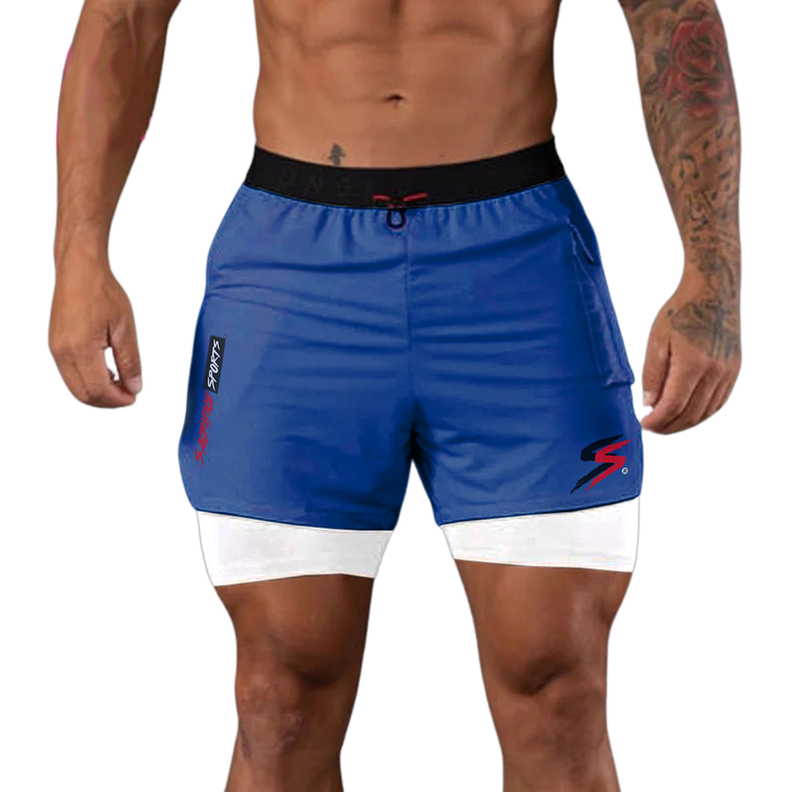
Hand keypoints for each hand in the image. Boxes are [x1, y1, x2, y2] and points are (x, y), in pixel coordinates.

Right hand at [49, 254, 141, 407]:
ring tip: (120, 384)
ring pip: (75, 387)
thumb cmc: (102, 291)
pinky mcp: (55, 345)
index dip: (118, 399)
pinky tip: (107, 373)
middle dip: (108, 401)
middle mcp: (62, 352)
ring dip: (98, 392)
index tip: (134, 397)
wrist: (79, 270)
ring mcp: (56, 349)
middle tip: (129, 395)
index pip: (98, 389)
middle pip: (84, 394)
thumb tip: (134, 387)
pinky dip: (89, 381)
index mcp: (80, 348)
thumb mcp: (125, 328)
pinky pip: (70, 374)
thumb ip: (130, 361)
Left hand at [641, 275, 740, 433]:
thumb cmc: (680, 312)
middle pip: (691, 413)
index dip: (658, 420)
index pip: (674, 405)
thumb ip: (653, 374)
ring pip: (706, 411)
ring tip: (666, 424)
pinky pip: (719, 401)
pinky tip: (687, 413)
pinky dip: (702, 413)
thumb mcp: (657, 340)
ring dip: (685, 423)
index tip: (644, 424)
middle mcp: (715, 371)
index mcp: (692, 364)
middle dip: (669, 426)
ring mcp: (728, 372)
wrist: (713, 292)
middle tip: (652, 428)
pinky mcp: (734, 369)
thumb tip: (650, 404)